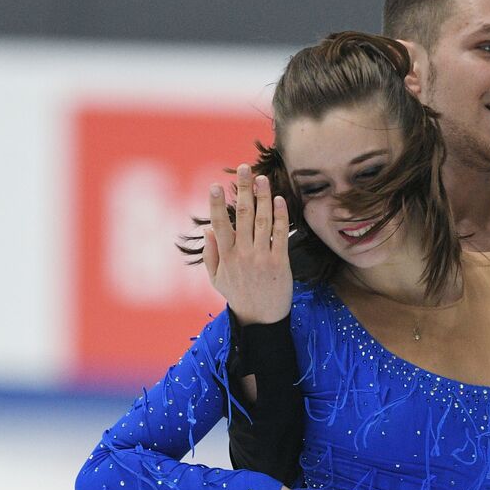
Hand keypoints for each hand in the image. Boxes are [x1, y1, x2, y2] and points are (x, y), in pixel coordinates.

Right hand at [203, 164, 292, 324]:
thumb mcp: (217, 279)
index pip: (219, 224)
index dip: (216, 204)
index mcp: (226, 256)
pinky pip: (280, 234)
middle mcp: (243, 254)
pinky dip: (280, 216)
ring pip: (262, 220)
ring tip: (262, 178)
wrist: (261, 320)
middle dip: (242, 189)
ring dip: (262, 197)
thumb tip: (208, 229)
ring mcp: (262, 257)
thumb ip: (211, 254)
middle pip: (242, 215)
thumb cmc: (239, 297)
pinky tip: (279, 199)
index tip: (215, 185)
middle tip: (244, 168)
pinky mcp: (280, 262)